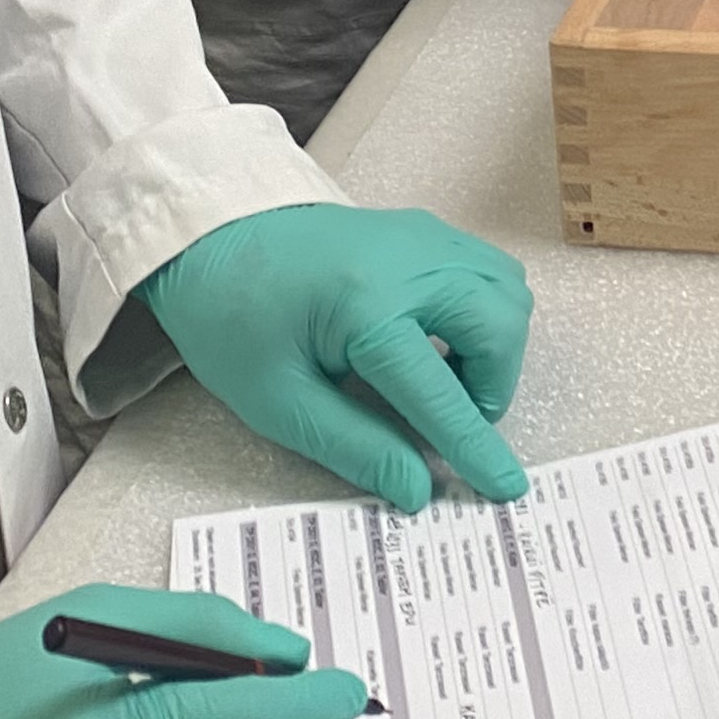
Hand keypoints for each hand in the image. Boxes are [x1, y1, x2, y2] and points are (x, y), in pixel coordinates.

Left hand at [141, 203, 532, 511]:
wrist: (211, 239)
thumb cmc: (232, 320)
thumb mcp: (278, 401)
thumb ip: (355, 445)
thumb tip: (419, 488)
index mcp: (365, 307)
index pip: (440, 392)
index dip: (474, 446)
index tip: (504, 487)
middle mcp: (411, 261)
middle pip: (500, 327)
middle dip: (491, 385)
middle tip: (449, 416)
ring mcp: (425, 236)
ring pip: (508, 292)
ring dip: (494, 346)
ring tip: (440, 376)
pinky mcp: (426, 229)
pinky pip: (489, 270)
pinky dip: (484, 313)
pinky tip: (437, 339)